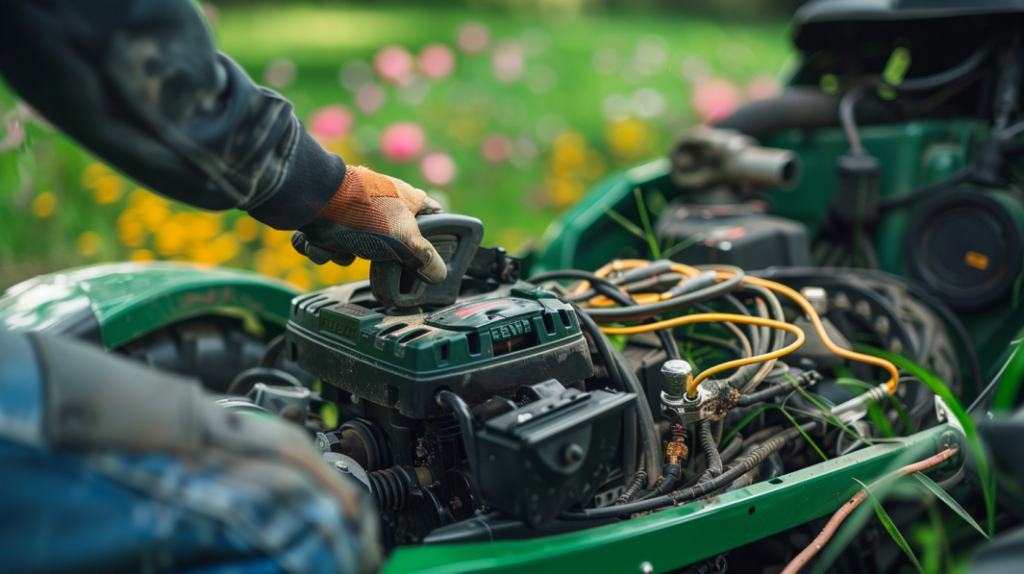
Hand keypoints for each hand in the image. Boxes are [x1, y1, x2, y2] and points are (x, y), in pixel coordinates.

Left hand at [291, 166, 446, 283]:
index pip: (434, 215)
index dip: (437, 233)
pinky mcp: (328, 215)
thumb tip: (439, 276)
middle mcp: (382, 202)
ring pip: (355, 245)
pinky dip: (322, 247)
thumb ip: (425, 259)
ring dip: (343, 253)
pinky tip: (321, 241)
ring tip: (339, 246)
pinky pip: (329, 242)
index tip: (431, 253)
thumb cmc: (365, 212)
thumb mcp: (405, 240)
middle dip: (375, 254)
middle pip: (389, 241)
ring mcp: (354, 209)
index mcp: (408, 199)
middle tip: (373, 252)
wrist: (315, 197)